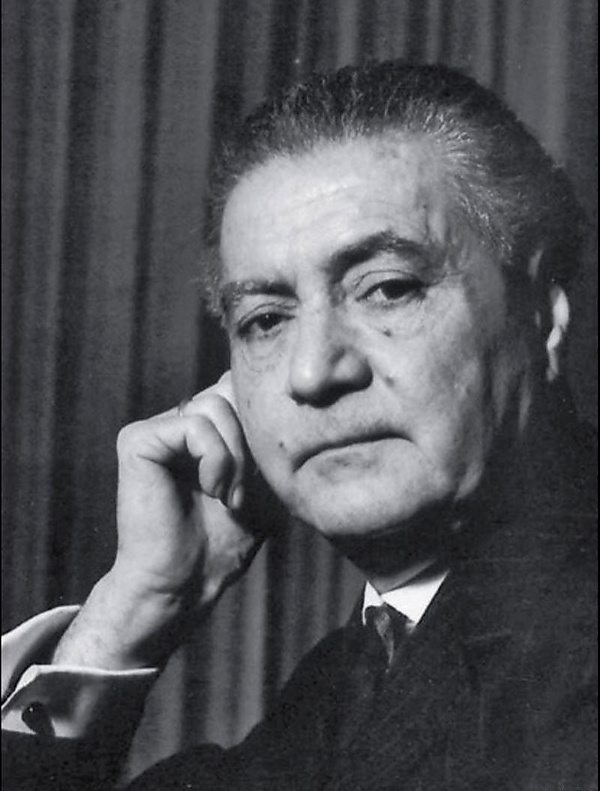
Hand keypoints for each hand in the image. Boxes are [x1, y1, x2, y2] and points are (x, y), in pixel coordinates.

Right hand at [53, 372, 278, 668]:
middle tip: (245, 491)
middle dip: (251, 442)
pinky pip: (195, 425)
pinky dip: (216, 459)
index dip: (262, 423)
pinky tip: (212, 489)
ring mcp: (157, 429)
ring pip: (215, 406)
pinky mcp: (138, 440)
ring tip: (230, 496)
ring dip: (236, 456)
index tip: (263, 474)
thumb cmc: (225, 539)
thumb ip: (267, 439)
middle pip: (230, 390)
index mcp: (205, 428)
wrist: (184, 582)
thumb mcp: (264, 482)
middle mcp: (178, 421)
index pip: (241, 388)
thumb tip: (284, 397)